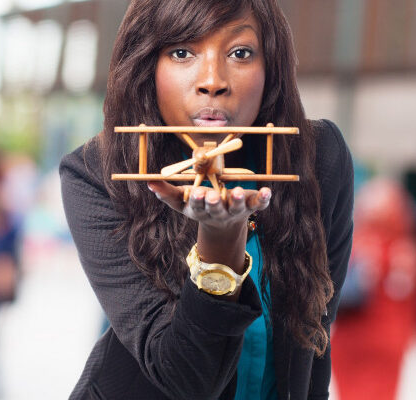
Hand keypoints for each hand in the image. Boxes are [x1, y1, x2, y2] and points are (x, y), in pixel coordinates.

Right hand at [147, 181, 271, 233]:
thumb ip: (166, 193)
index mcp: (200, 210)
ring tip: (237, 191)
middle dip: (214, 202)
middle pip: (216, 209)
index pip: (197, 206)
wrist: (224, 225)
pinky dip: (263, 198)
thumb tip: (149, 182)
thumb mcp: (182, 202)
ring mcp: (235, 210)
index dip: (197, 200)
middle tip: (212, 195)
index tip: (196, 193)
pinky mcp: (250, 206)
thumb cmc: (199, 206)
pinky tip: (267, 191)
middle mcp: (218, 212)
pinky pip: (258, 204)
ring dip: (237, 200)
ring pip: (237, 207)